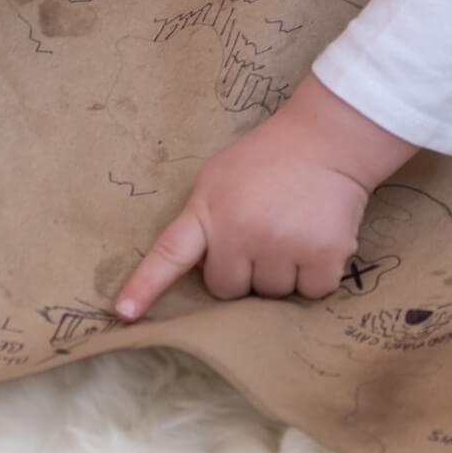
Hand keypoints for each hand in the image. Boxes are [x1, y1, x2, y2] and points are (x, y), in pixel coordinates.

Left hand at [115, 76, 414, 318]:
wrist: (327, 139)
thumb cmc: (268, 159)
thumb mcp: (218, 178)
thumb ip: (204, 220)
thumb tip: (198, 269)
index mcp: (208, 212)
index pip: (169, 255)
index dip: (145, 286)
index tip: (124, 312)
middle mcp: (240, 232)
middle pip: (228, 289)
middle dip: (244, 271)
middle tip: (264, 234)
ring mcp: (281, 245)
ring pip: (272, 294)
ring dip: (283, 273)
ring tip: (294, 231)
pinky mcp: (322, 254)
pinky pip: (311, 291)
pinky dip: (317, 274)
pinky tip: (317, 241)